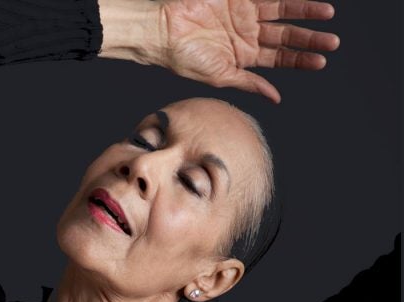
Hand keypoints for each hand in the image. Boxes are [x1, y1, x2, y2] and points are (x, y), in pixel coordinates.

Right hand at [99, 0, 339, 102]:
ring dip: (303, 14)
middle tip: (332, 41)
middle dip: (309, 39)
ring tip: (327, 14)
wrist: (163, 33)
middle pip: (285, 37)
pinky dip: (283, 1)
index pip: (278, 59)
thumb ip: (249, 83)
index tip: (321, 61)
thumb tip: (275, 97)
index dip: (300, 60)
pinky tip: (301, 3)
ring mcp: (242, 16)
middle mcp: (245, 36)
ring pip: (281, 13)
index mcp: (242, 58)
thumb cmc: (184, 59)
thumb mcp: (221, 77)